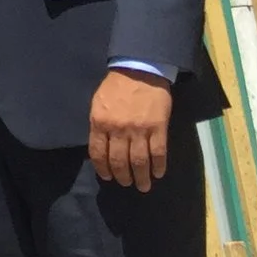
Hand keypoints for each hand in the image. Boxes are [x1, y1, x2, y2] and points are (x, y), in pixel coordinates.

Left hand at [90, 68, 173, 189]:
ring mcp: (139, 130)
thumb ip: (99, 125)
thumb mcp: (98, 104)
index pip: (99, 153)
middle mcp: (118, 129)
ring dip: (141, 177)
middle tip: (127, 184)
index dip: (103, 169)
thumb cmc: (116, 87)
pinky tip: (158, 173)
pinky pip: (158, 153)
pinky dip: (158, 166)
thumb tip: (102, 146)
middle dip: (123, 177)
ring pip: (139, 161)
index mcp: (100, 123)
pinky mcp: (158, 128)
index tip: (108, 177)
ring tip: (143, 186)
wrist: (139, 70)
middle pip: (119, 161)